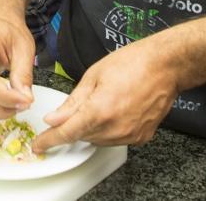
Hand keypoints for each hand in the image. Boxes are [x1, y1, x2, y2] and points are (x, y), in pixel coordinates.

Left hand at [33, 37, 176, 152]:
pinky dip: (109, 130)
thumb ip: (73, 102)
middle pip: (82, 136)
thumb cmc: (133, 62)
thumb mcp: (94, 75)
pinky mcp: (141, 137)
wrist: (166, 65)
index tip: (39, 144)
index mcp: (99, 110)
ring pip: (98, 140)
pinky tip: (116, 110)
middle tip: (81, 105)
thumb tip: (55, 118)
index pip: (67, 133)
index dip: (50, 140)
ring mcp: (130, 134)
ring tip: (104, 102)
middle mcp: (115, 127)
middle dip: (74, 125)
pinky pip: (115, 139)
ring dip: (92, 128)